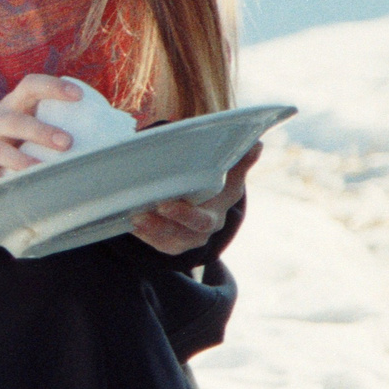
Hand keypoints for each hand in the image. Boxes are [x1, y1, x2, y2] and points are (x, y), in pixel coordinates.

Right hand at [0, 75, 85, 193]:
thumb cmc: (6, 138)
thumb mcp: (20, 122)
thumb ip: (51, 122)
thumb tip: (112, 129)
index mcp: (11, 105)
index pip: (30, 86)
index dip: (53, 87)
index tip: (78, 95)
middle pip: (14, 121)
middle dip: (40, 131)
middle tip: (67, 142)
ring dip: (21, 161)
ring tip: (42, 171)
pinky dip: (3, 185)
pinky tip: (21, 192)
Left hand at [129, 144, 260, 255]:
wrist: (205, 204)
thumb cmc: (217, 184)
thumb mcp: (230, 174)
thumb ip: (240, 161)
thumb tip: (256, 144)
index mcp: (218, 210)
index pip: (204, 218)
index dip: (185, 215)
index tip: (166, 204)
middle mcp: (204, 228)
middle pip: (185, 231)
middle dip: (168, 222)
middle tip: (153, 208)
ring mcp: (187, 238)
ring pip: (170, 239)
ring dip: (152, 229)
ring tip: (136, 216)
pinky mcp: (172, 243)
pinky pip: (157, 244)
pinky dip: (144, 235)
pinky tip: (132, 224)